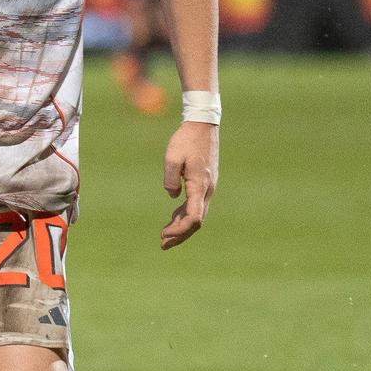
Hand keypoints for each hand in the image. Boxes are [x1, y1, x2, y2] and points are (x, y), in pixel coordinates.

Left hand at [159, 119, 217, 249]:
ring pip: (197, 215)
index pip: (193, 217)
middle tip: (162, 245)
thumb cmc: (186, 140)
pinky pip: (196, 205)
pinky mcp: (205, 183)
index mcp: (200, 185)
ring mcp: (208, 187)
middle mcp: (207, 189)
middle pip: (196, 221)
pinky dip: (185, 215)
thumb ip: (170, 179)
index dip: (179, 229)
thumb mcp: (172, 158)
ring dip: (182, 227)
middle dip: (180, 235)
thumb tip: (172, 197)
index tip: (164, 234)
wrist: (202, 126)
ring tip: (165, 236)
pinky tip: (173, 218)